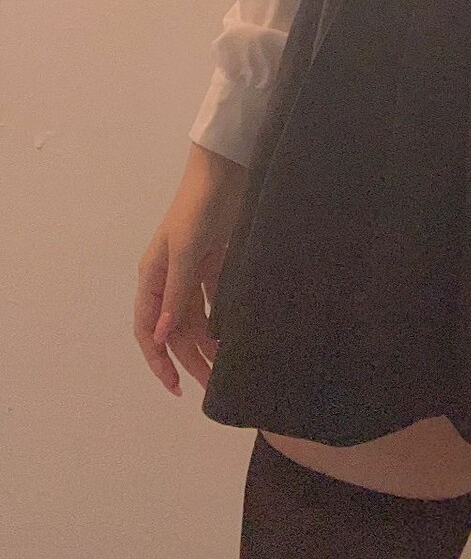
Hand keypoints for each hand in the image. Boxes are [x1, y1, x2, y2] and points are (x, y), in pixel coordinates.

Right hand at [134, 160, 245, 397]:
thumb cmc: (197, 209)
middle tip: (211, 386)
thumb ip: (175, 294)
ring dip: (208, 343)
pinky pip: (215, 302)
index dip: (158, 361)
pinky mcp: (215, 264)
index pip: (148, 330)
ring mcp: (192, 272)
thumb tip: (161, 336)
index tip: (176, 386)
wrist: (224, 172)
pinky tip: (235, 337)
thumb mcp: (183, 252)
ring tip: (227, 367)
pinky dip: (223, 321)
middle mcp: (168, 279)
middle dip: (190, 359)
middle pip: (175, 330)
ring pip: (196, 319)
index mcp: (152, 278)